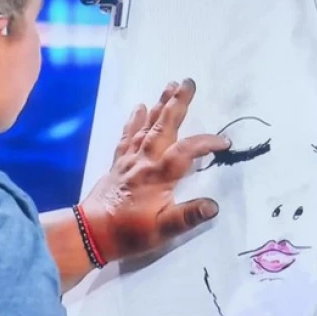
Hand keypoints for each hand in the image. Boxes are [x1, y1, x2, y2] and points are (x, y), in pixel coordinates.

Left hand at [80, 79, 229, 262]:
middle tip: (189, 82)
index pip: (187, 151)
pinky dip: (134, 120)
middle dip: (178, 104)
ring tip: (171, 85)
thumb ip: (188, 216)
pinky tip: (140, 107)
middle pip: (164, 127)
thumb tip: (214, 205)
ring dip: (160, 105)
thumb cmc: (129, 233)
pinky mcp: (118, 163)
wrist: (91, 232)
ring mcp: (130, 160)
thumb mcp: (163, 231)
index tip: (225, 142)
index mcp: (158, 176)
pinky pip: (127, 136)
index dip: (206, 143)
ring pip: (147, 126)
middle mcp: (144, 161)